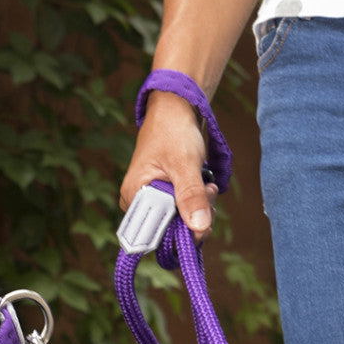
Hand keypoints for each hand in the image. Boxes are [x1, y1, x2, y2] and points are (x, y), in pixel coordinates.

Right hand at [119, 90, 218, 244]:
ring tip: (207, 185)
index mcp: (134, 197)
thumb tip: (199, 228)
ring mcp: (153, 200)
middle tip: (208, 193)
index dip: (180, 234)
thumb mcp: (185, 164)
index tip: (203, 222)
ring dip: (200, 209)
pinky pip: (184, 211)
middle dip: (194, 219)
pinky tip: (204, 187)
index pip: (155, 234)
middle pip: (169, 231)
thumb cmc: (173, 131)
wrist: (176, 109)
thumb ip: (191, 196)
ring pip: (180, 222)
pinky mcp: (166, 196)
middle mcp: (139, 203)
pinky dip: (198, 203)